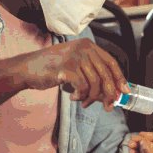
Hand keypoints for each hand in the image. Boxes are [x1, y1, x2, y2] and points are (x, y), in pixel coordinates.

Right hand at [15, 39, 129, 110]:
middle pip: (105, 75)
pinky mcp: (66, 68)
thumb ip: (93, 75)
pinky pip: (82, 87)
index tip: (124, 92)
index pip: (111, 62)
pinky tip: (72, 97)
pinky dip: (80, 96)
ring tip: (82, 101)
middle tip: (107, 107)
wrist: (28, 68)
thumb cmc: (52, 69)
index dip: (119, 78)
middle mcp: (83, 48)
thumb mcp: (76, 66)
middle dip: (108, 94)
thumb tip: (113, 93)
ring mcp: (74, 57)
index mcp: (88, 46)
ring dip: (91, 97)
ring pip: (95, 83)